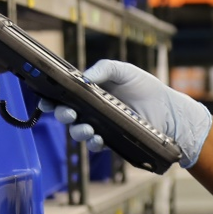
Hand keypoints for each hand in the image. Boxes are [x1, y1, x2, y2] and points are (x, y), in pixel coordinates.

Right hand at [42, 59, 212, 167]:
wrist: (167, 109)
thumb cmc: (145, 87)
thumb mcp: (124, 70)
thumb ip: (104, 68)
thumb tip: (84, 77)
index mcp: (89, 92)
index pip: (63, 96)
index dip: (50, 100)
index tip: (45, 100)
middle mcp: (91, 111)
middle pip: (66, 116)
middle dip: (62, 115)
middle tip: (68, 113)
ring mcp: (100, 127)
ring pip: (79, 132)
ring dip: (78, 131)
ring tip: (87, 127)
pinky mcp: (112, 141)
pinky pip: (96, 145)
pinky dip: (94, 143)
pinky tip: (98, 138)